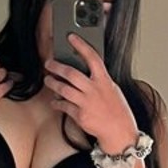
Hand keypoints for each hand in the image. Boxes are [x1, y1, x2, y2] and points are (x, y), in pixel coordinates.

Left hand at [44, 35, 138, 153]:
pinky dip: (56, 103)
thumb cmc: (116, 110)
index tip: (71, 37)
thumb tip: (85, 71)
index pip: (92, 58)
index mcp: (104, 80)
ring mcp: (86, 103)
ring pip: (63, 89)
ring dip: (52, 84)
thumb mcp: (112, 89)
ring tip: (48, 80)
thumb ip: (99, 80)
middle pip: (71, 73)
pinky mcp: (80, 115)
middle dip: (56, 67)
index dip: (81, 45)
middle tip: (49, 63)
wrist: (119, 131)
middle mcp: (94, 90)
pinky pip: (63, 106)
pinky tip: (54, 101)